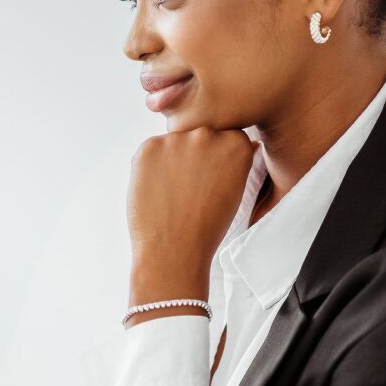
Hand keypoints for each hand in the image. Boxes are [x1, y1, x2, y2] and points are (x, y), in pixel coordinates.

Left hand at [126, 127, 255, 312]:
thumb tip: (238, 140)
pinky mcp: (148, 147)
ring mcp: (177, 139)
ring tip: (173, 195)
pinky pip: (149, 152)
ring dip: (170, 162)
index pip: (224, 136)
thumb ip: (234, 159)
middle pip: (197, 136)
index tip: (209, 180)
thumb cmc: (206, 226)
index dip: (214, 159)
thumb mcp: (235, 188)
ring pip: (172, 144)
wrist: (175, 250)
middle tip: (188, 190)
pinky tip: (157, 192)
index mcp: (236, 143)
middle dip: (192, 158)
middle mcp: (208, 134)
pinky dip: (149, 169)